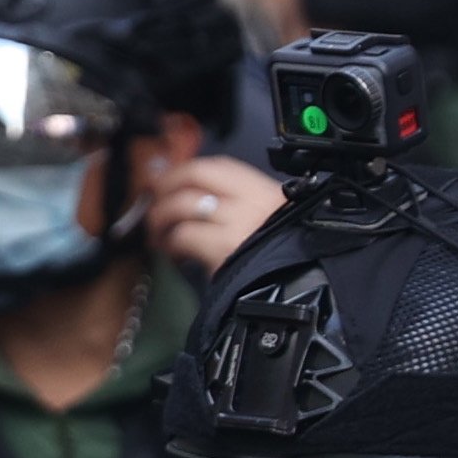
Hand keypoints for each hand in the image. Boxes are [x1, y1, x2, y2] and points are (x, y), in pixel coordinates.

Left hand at [146, 157, 287, 275]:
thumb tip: (197, 202)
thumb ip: (240, 209)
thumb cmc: (286, 263)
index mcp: (264, 190)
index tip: (168, 178)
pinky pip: (184, 235)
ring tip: (157, 232)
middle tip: (152, 200)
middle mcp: (252, 200)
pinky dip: (170, 242)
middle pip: (196, 175)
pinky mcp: (226, 247)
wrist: (304, 291)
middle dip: (165, 185)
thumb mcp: (272, 224)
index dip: (185, 170)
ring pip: (183, 204)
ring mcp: (239, 221)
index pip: (218, 165)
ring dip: (161, 217)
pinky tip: (172, 251)